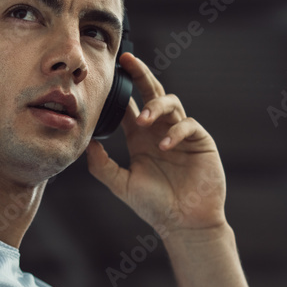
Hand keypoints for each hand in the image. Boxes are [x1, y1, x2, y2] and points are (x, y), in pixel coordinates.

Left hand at [85, 52, 226, 236]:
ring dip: (156, 107)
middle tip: (129, 61)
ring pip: (172, 104)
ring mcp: (181, 135)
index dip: (122, 89)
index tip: (110, 72)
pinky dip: (176, 132)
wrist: (184, 224)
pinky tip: (164, 145)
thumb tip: (85, 142)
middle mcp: (160, 132)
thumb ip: (102, 164)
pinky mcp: (201, 142)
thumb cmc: (154, 206)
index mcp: (141, 139)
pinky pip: (189, 125)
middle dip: (141, 75)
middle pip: (152, 94)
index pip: (130, 106)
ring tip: (143, 121)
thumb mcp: (121, 184)